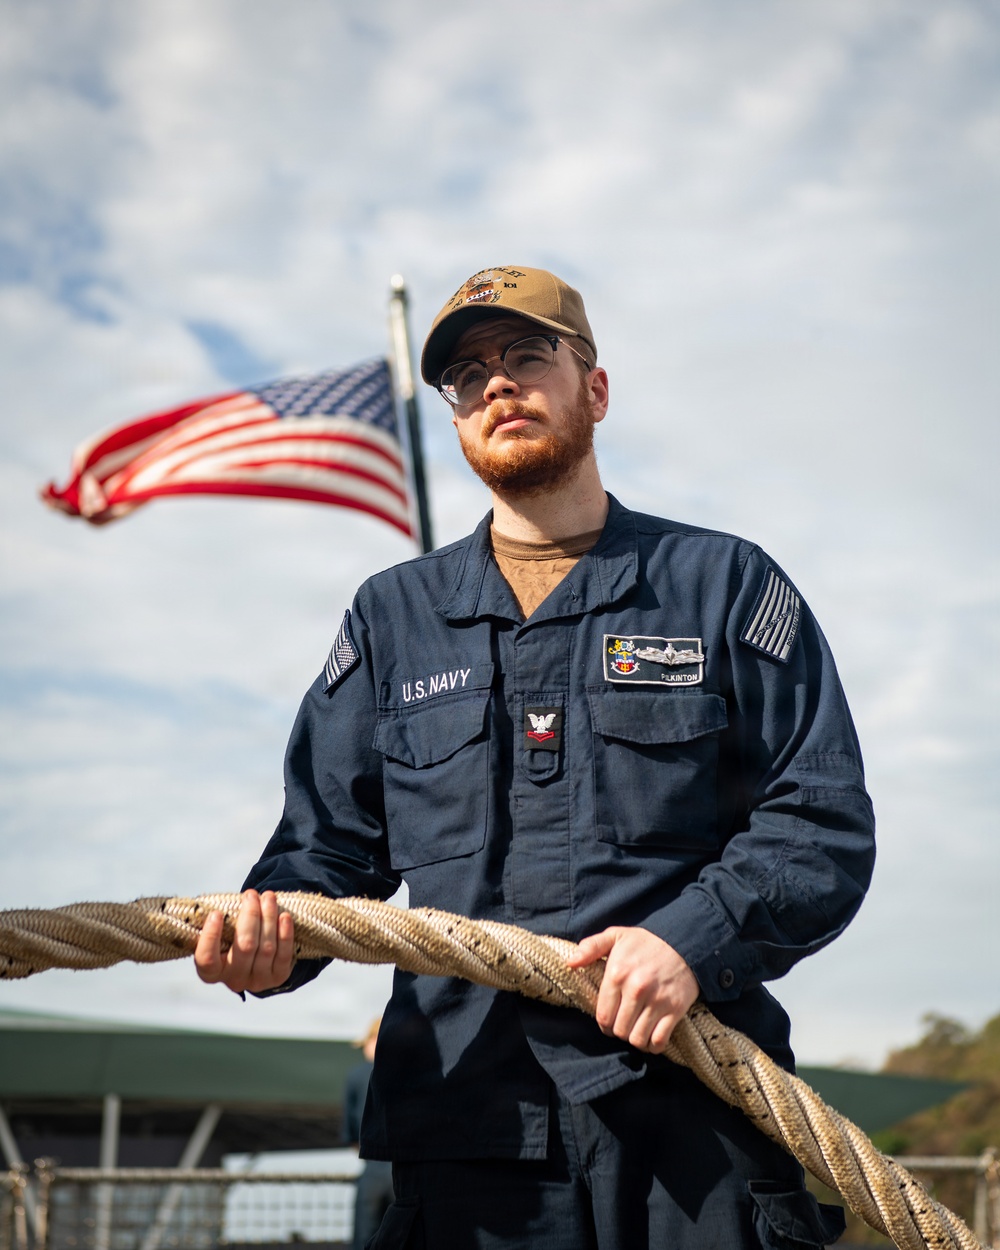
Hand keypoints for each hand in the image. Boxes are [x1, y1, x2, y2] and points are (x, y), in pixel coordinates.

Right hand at [194, 888, 294, 994]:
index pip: (207, 959)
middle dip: (250, 916)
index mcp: (212, 972)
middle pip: (245, 947)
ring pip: (267, 948)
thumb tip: (234, 901)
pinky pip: (284, 955)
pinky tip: (284, 916)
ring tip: (268, 897)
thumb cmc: (232, 939)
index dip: (211, 937)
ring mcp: (258, 981)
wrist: (256, 957)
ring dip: (269, 917)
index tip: (216, 913)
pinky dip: (285, 933)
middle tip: (251, 895)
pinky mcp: (278, 977)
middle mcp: (234, 980)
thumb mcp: (221, 935)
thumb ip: (222, 924)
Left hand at [567, 927, 698, 1053]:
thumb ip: (591, 947)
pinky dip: (653, 1046)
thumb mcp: (617, 935)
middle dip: (619, 1031)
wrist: (685, 942)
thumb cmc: (647, 941)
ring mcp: (657, 1001)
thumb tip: (570, 963)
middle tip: (623, 1024)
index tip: (609, 1022)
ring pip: (637, 1038)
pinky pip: (659, 1041)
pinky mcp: (675, 1010)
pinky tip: (650, 1038)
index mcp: (617, 973)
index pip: (603, 1015)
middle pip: (619, 1030)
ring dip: (635, 1039)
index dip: (604, 1024)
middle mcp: (636, 989)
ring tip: (636, 1030)